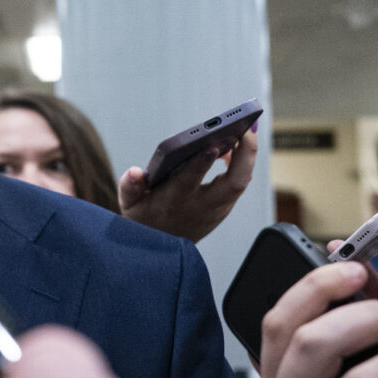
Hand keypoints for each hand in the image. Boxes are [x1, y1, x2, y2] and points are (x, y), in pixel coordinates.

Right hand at [117, 127, 257, 241]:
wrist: (161, 249)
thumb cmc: (144, 219)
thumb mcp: (129, 204)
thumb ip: (130, 186)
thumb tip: (136, 172)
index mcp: (175, 200)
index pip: (190, 180)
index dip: (201, 162)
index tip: (211, 144)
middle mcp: (201, 205)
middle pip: (234, 182)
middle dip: (245, 155)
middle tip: (247, 128)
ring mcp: (216, 209)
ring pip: (241, 182)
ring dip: (247, 156)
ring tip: (244, 129)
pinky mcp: (223, 208)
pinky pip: (238, 183)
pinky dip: (241, 163)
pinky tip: (235, 145)